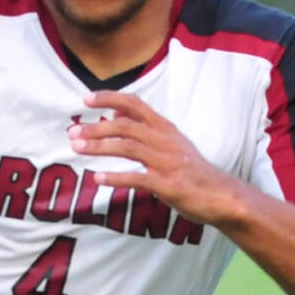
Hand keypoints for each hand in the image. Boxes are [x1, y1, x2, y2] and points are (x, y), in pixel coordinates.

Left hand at [68, 91, 248, 227]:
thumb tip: (116, 113)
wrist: (221, 195)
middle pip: (125, 126)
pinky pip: (137, 178)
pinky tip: (98, 178)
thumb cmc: (192, 170)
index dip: (110, 98)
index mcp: (164, 128)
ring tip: (77, 149)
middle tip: (73, 133)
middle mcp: (165, 140)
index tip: (86, 99)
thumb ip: (144, 128)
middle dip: (96, 128)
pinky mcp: (168, 185)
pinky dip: (116, 177)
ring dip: (100, 147)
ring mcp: (167, 162)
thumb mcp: (171, 142)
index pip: (134, 104)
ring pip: (128, 148)